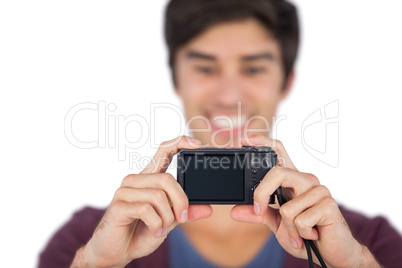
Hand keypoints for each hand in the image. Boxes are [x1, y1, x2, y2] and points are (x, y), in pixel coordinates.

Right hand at [76, 136, 212, 267]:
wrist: (117, 252)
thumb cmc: (140, 233)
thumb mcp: (169, 222)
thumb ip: (185, 213)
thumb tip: (207, 209)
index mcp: (148, 179)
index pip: (163, 151)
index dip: (179, 143)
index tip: (196, 144)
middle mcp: (136, 180)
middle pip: (167, 179)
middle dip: (180, 201)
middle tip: (182, 218)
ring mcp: (125, 191)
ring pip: (158, 195)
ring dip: (166, 217)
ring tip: (162, 228)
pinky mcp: (118, 206)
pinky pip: (146, 209)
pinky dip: (156, 224)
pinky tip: (154, 232)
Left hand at [231, 135, 378, 267]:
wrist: (331, 255)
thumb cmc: (304, 235)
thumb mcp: (276, 224)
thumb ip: (258, 215)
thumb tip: (234, 211)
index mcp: (293, 181)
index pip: (280, 152)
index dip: (264, 143)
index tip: (246, 139)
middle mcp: (306, 180)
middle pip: (277, 173)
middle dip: (262, 194)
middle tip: (259, 210)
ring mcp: (319, 191)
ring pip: (286, 208)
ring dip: (289, 228)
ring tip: (300, 233)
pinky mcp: (329, 204)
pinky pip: (300, 220)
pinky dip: (301, 233)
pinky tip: (313, 234)